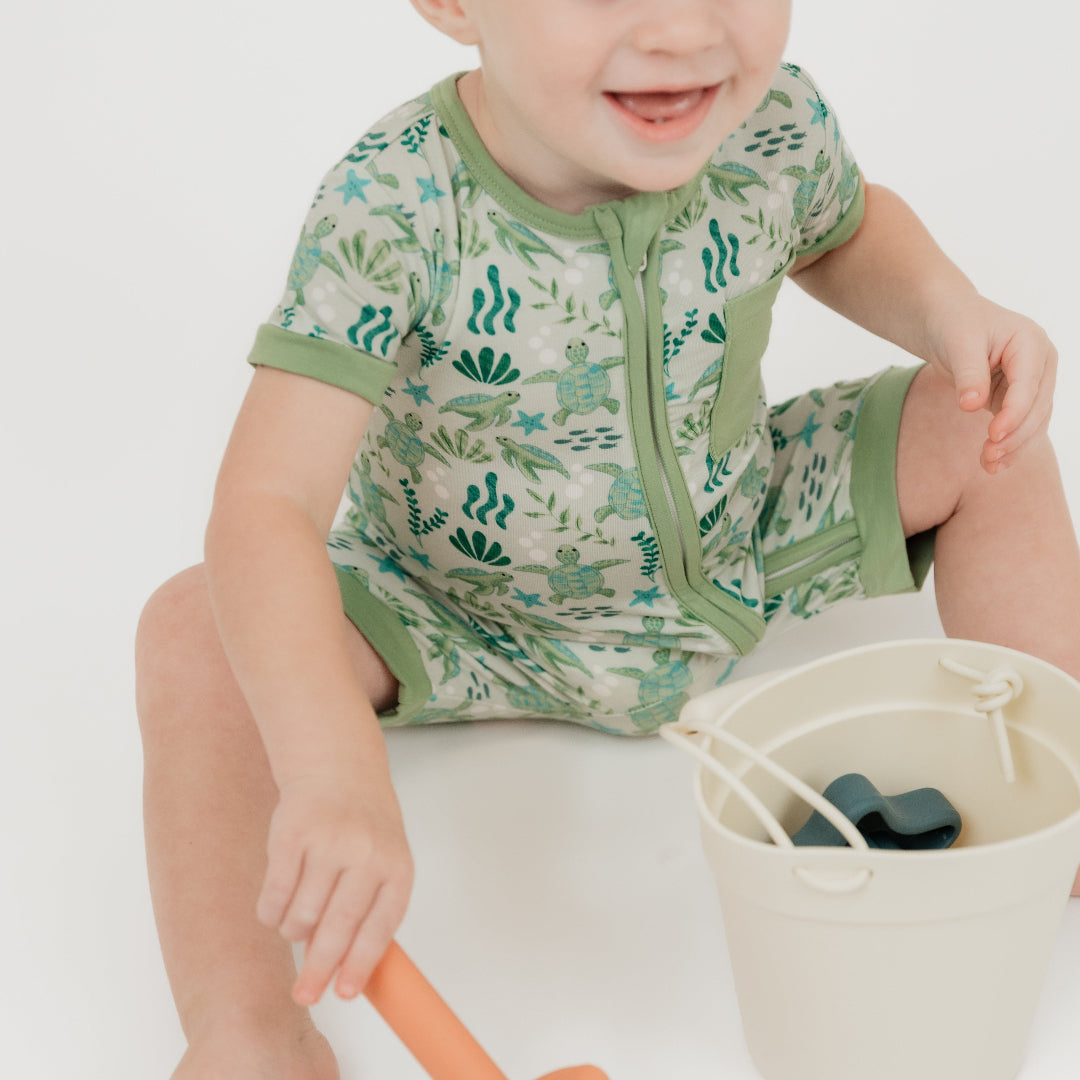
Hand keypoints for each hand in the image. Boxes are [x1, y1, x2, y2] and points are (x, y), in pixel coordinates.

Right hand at [256, 772, 412, 1004]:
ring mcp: (328, 842)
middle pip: (338, 927)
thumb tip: (346, 971)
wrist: (339, 770)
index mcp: (396, 866)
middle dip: (318, 969)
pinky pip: (275, 895)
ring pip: (301, 916)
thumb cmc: (364, 826)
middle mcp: (365, 853)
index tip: (343, 994)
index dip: (360, 965)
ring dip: (294, 932)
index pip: (379, 927)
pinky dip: (272, 913)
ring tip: (297, 923)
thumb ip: (371, 910)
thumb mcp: (385, 862)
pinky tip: (278, 907)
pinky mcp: (291, 835)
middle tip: (305, 994)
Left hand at [924, 291, 1056, 473]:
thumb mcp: (958, 342)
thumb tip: (972, 406)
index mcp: (1031, 344)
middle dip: (1015, 436)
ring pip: (1034, 422)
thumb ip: (968, 374)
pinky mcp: (1018, 398)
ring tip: (988, 466)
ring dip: (1015, 446)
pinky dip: (1009, 445)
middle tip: (989, 457)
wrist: (947, 320)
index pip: (1029, 386)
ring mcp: (1033, 382)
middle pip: (1037, 408)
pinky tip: (992, 465)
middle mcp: (1040, 364)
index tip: (994, 435)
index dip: (1014, 413)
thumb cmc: (954, 323)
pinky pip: (1020, 426)